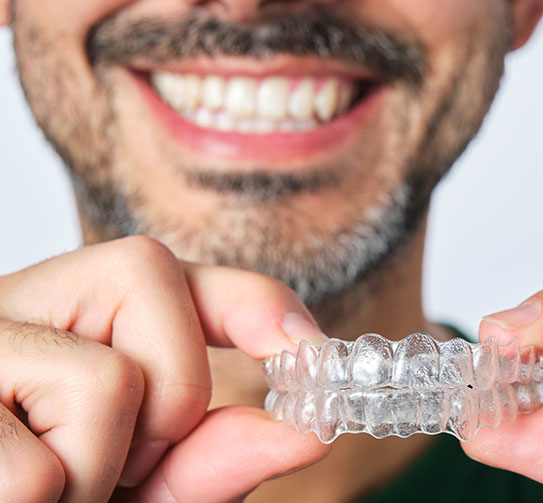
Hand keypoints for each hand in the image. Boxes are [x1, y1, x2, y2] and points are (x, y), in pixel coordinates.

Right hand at [0, 236, 328, 501]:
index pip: (160, 266)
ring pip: (104, 378)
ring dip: (101, 470)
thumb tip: (309, 430)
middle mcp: (12, 308)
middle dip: (168, 396)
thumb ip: (212, 456)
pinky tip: (16, 502)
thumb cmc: (58, 501)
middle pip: (145, 285)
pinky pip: (37, 468)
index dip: (245, 295)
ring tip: (57, 491)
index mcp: (65, 315)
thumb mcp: (139, 482)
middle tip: (120, 463)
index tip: (305, 349)